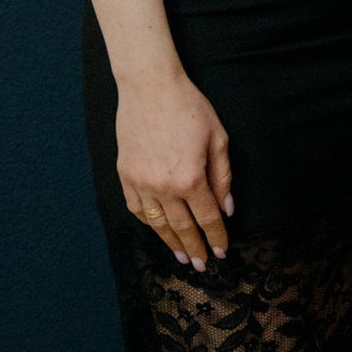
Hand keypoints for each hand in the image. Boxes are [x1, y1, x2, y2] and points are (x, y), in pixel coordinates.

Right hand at [116, 70, 232, 267]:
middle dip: (195, 248)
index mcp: (190, 177)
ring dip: (171, 243)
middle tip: (202, 265)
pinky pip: (137, 209)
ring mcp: (141, 183)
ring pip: (157, 224)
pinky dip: (148, 223)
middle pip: (182, 227)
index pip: (207, 218)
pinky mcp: (125, 175)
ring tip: (182, 257)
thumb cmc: (189, 107)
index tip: (221, 252)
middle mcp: (163, 187)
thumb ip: (223, 176)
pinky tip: (157, 230)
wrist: (150, 86)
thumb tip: (226, 208)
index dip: (216, 237)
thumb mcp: (217, 137)